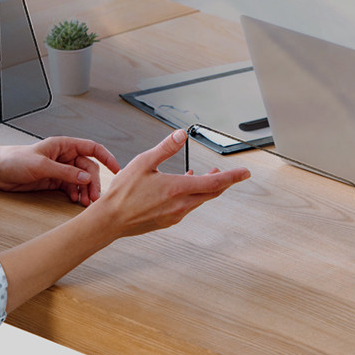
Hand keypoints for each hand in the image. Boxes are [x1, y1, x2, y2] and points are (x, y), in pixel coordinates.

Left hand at [0, 137, 120, 204]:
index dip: (106, 157)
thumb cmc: (14, 159)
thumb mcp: (41, 165)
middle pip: (88, 168)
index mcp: (64, 145)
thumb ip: (65, 172)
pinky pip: (71, 187)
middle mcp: (65, 156)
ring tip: (86, 203)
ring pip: (81, 180)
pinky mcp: (54, 181)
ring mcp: (60, 169)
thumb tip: (86, 178)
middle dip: (93, 182)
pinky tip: (76, 201)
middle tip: (94, 197)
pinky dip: (76, 194)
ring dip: (85, 190)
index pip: (92, 148)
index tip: (116, 168)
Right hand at [96, 129, 250, 237]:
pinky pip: (189, 206)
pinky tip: (185, 186)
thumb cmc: (123, 194)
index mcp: (177, 188)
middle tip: (232, 174)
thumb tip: (181, 134)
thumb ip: (165, 148)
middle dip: (224, 181)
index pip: (214, 182)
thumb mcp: (143, 162)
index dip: (232, 177)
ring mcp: (175, 215)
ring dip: (208, 187)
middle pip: (212, 192)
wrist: (109, 220)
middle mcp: (180, 204)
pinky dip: (194, 195)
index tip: (245, 173)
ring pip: (201, 200)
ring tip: (209, 175)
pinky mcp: (168, 220)